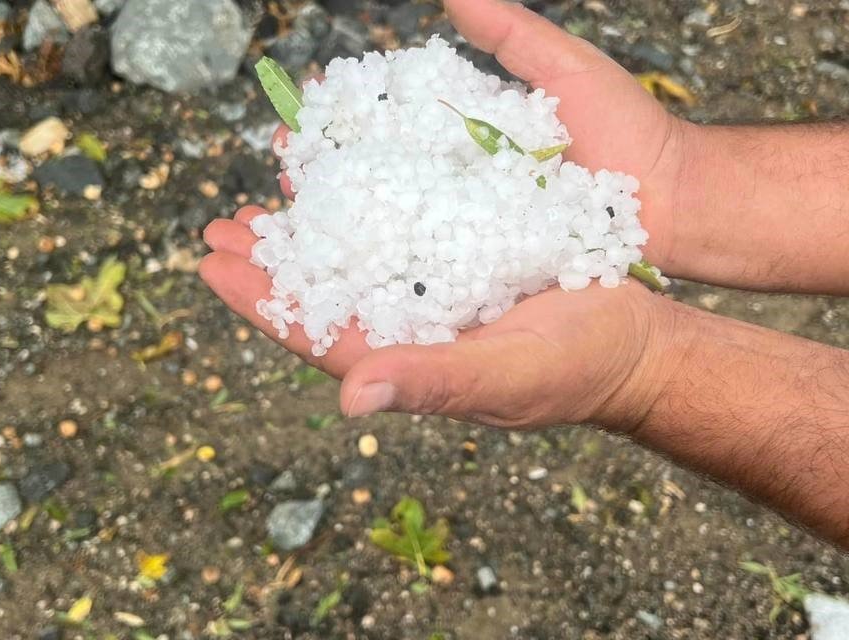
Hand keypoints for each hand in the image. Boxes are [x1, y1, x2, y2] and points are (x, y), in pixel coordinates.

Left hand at [201, 0, 691, 427]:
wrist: (636, 336)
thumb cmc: (576, 369)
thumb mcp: (506, 376)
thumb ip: (432, 383)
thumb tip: (350, 398)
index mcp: (407, 359)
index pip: (318, 334)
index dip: (263, 301)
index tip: (212, 264)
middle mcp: (409, 323)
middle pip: (325, 289)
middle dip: (271, 258)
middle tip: (219, 223)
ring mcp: (433, 289)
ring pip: (357, 249)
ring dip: (312, 220)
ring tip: (268, 189)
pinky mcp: (462, 254)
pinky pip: (401, 220)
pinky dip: (369, 192)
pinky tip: (349, 167)